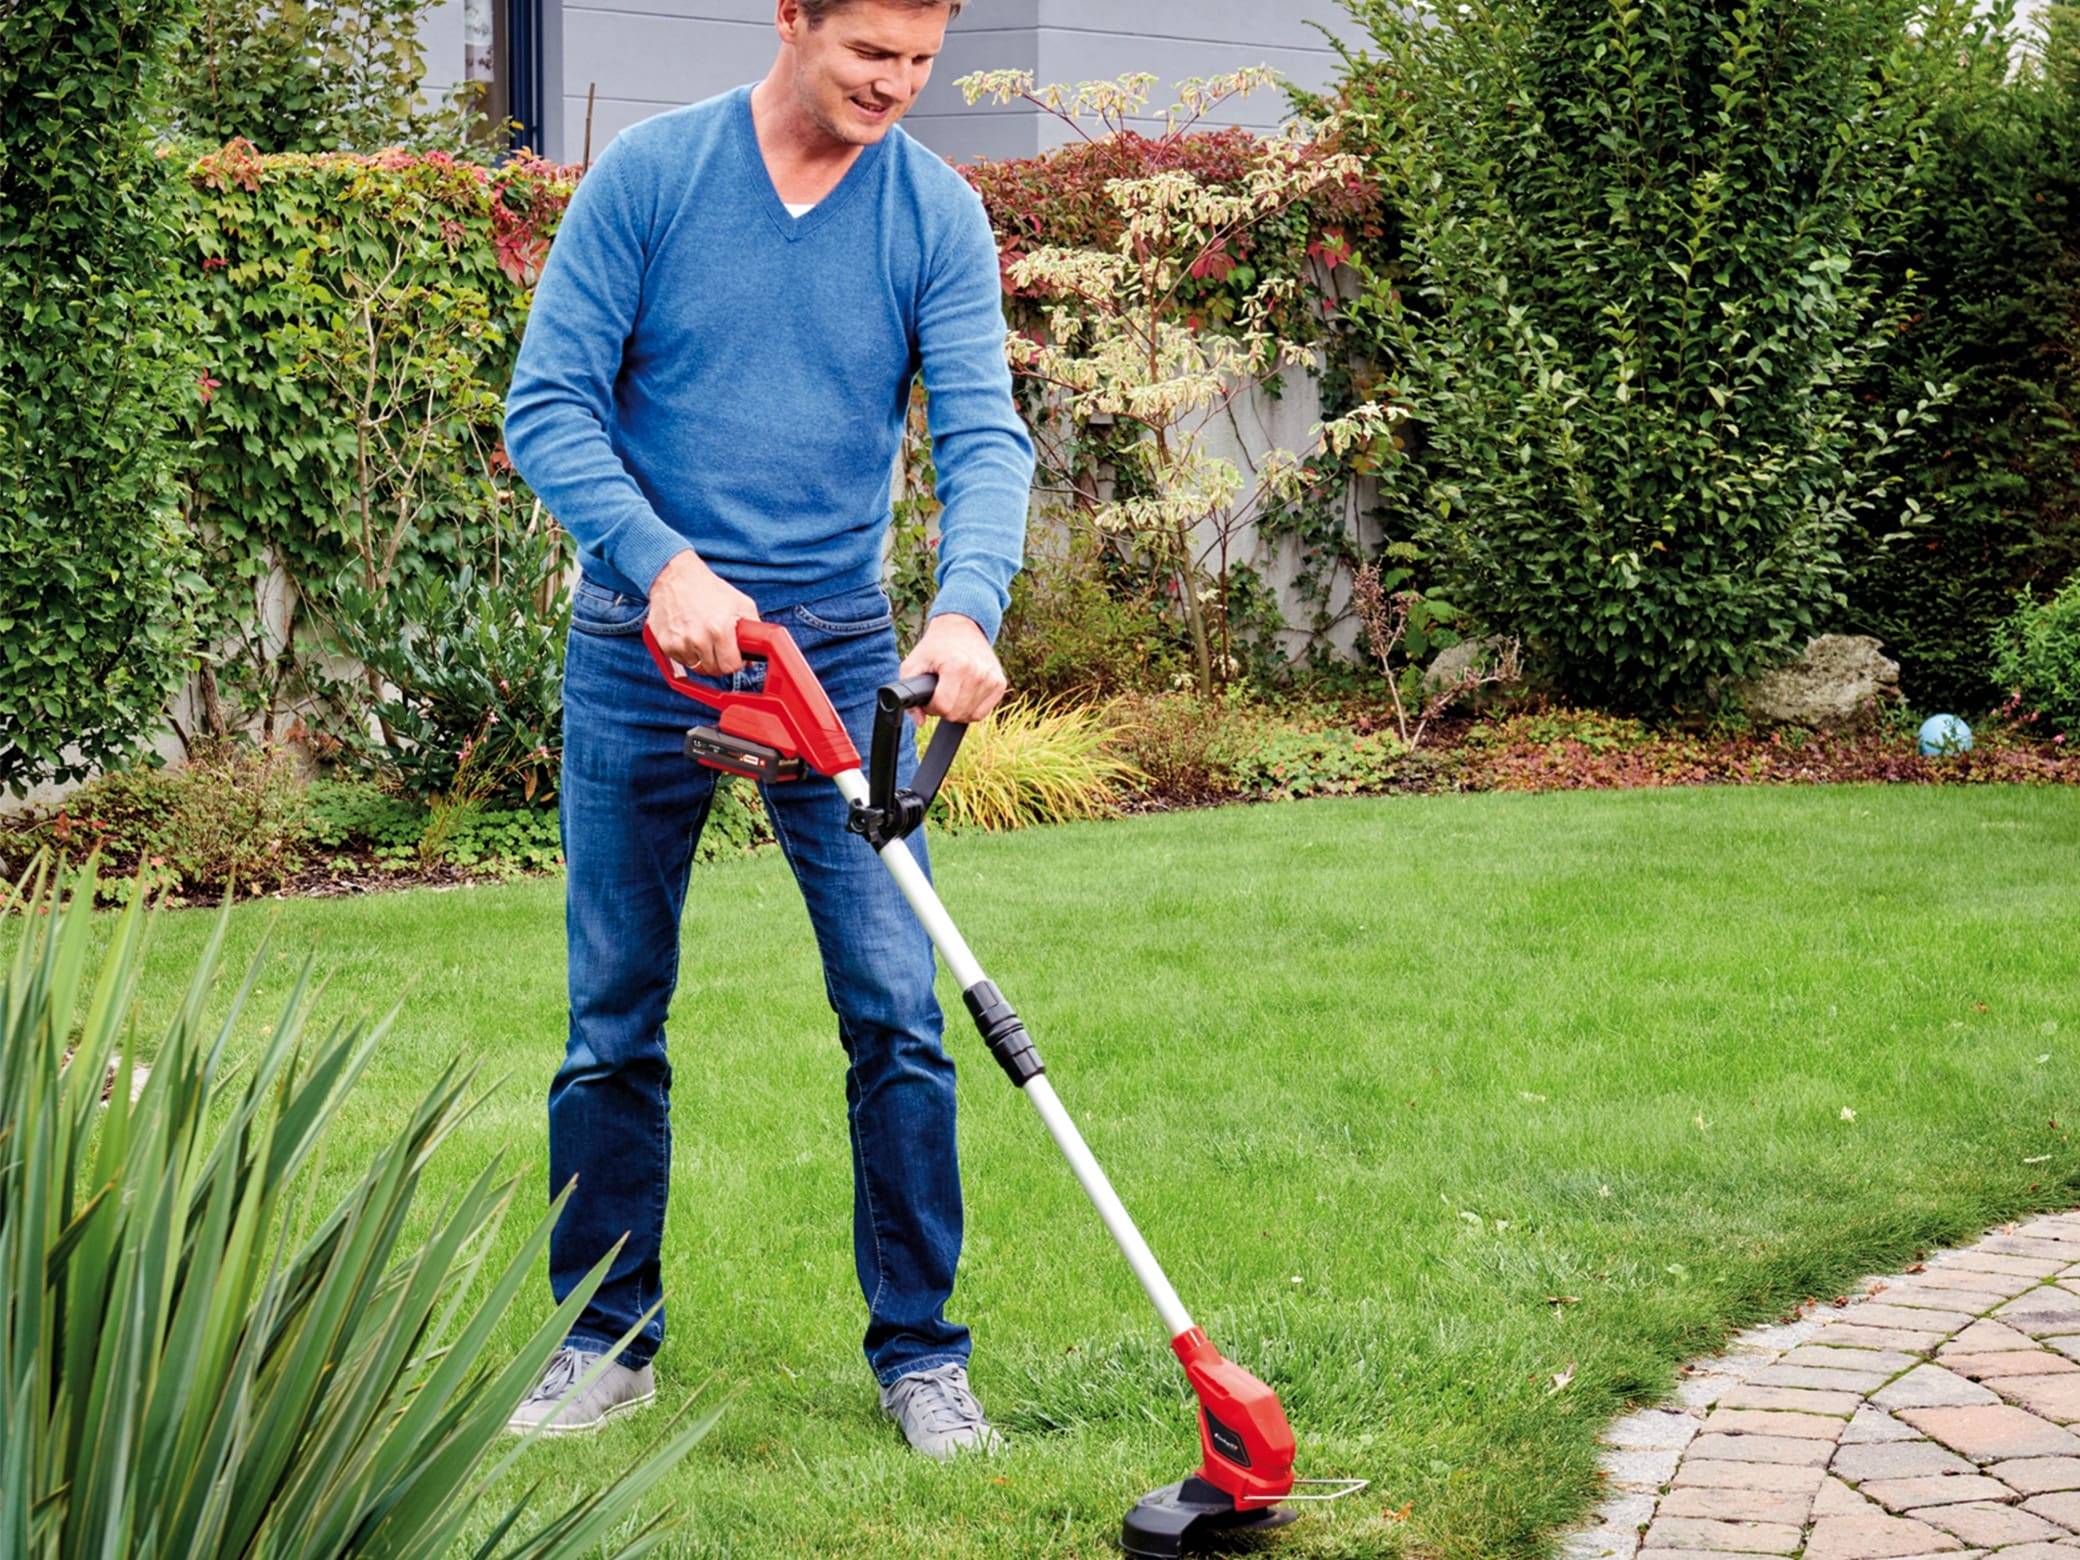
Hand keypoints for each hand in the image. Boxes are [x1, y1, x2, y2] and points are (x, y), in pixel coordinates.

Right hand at [648, 550, 759, 675]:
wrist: (675, 576)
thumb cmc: (708, 588)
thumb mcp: (741, 602)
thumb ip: (753, 627)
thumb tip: (757, 650)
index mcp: (719, 629)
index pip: (730, 666)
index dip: (735, 662)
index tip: (734, 656)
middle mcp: (698, 639)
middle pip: (714, 671)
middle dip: (719, 662)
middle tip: (719, 648)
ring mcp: (680, 643)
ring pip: (697, 667)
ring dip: (702, 658)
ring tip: (702, 637)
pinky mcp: (665, 644)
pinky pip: (680, 661)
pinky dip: (686, 653)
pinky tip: (688, 636)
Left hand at [899, 614, 1007, 724]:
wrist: (961, 628)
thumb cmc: (935, 647)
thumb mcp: (912, 664)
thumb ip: (908, 693)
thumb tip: (919, 721)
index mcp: (958, 665)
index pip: (943, 706)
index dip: (931, 706)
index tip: (929, 695)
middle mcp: (979, 672)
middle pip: (957, 713)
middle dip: (943, 709)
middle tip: (939, 692)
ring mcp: (992, 678)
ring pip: (971, 716)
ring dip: (957, 709)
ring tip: (951, 691)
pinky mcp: (1000, 683)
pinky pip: (983, 712)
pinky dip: (971, 709)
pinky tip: (964, 695)